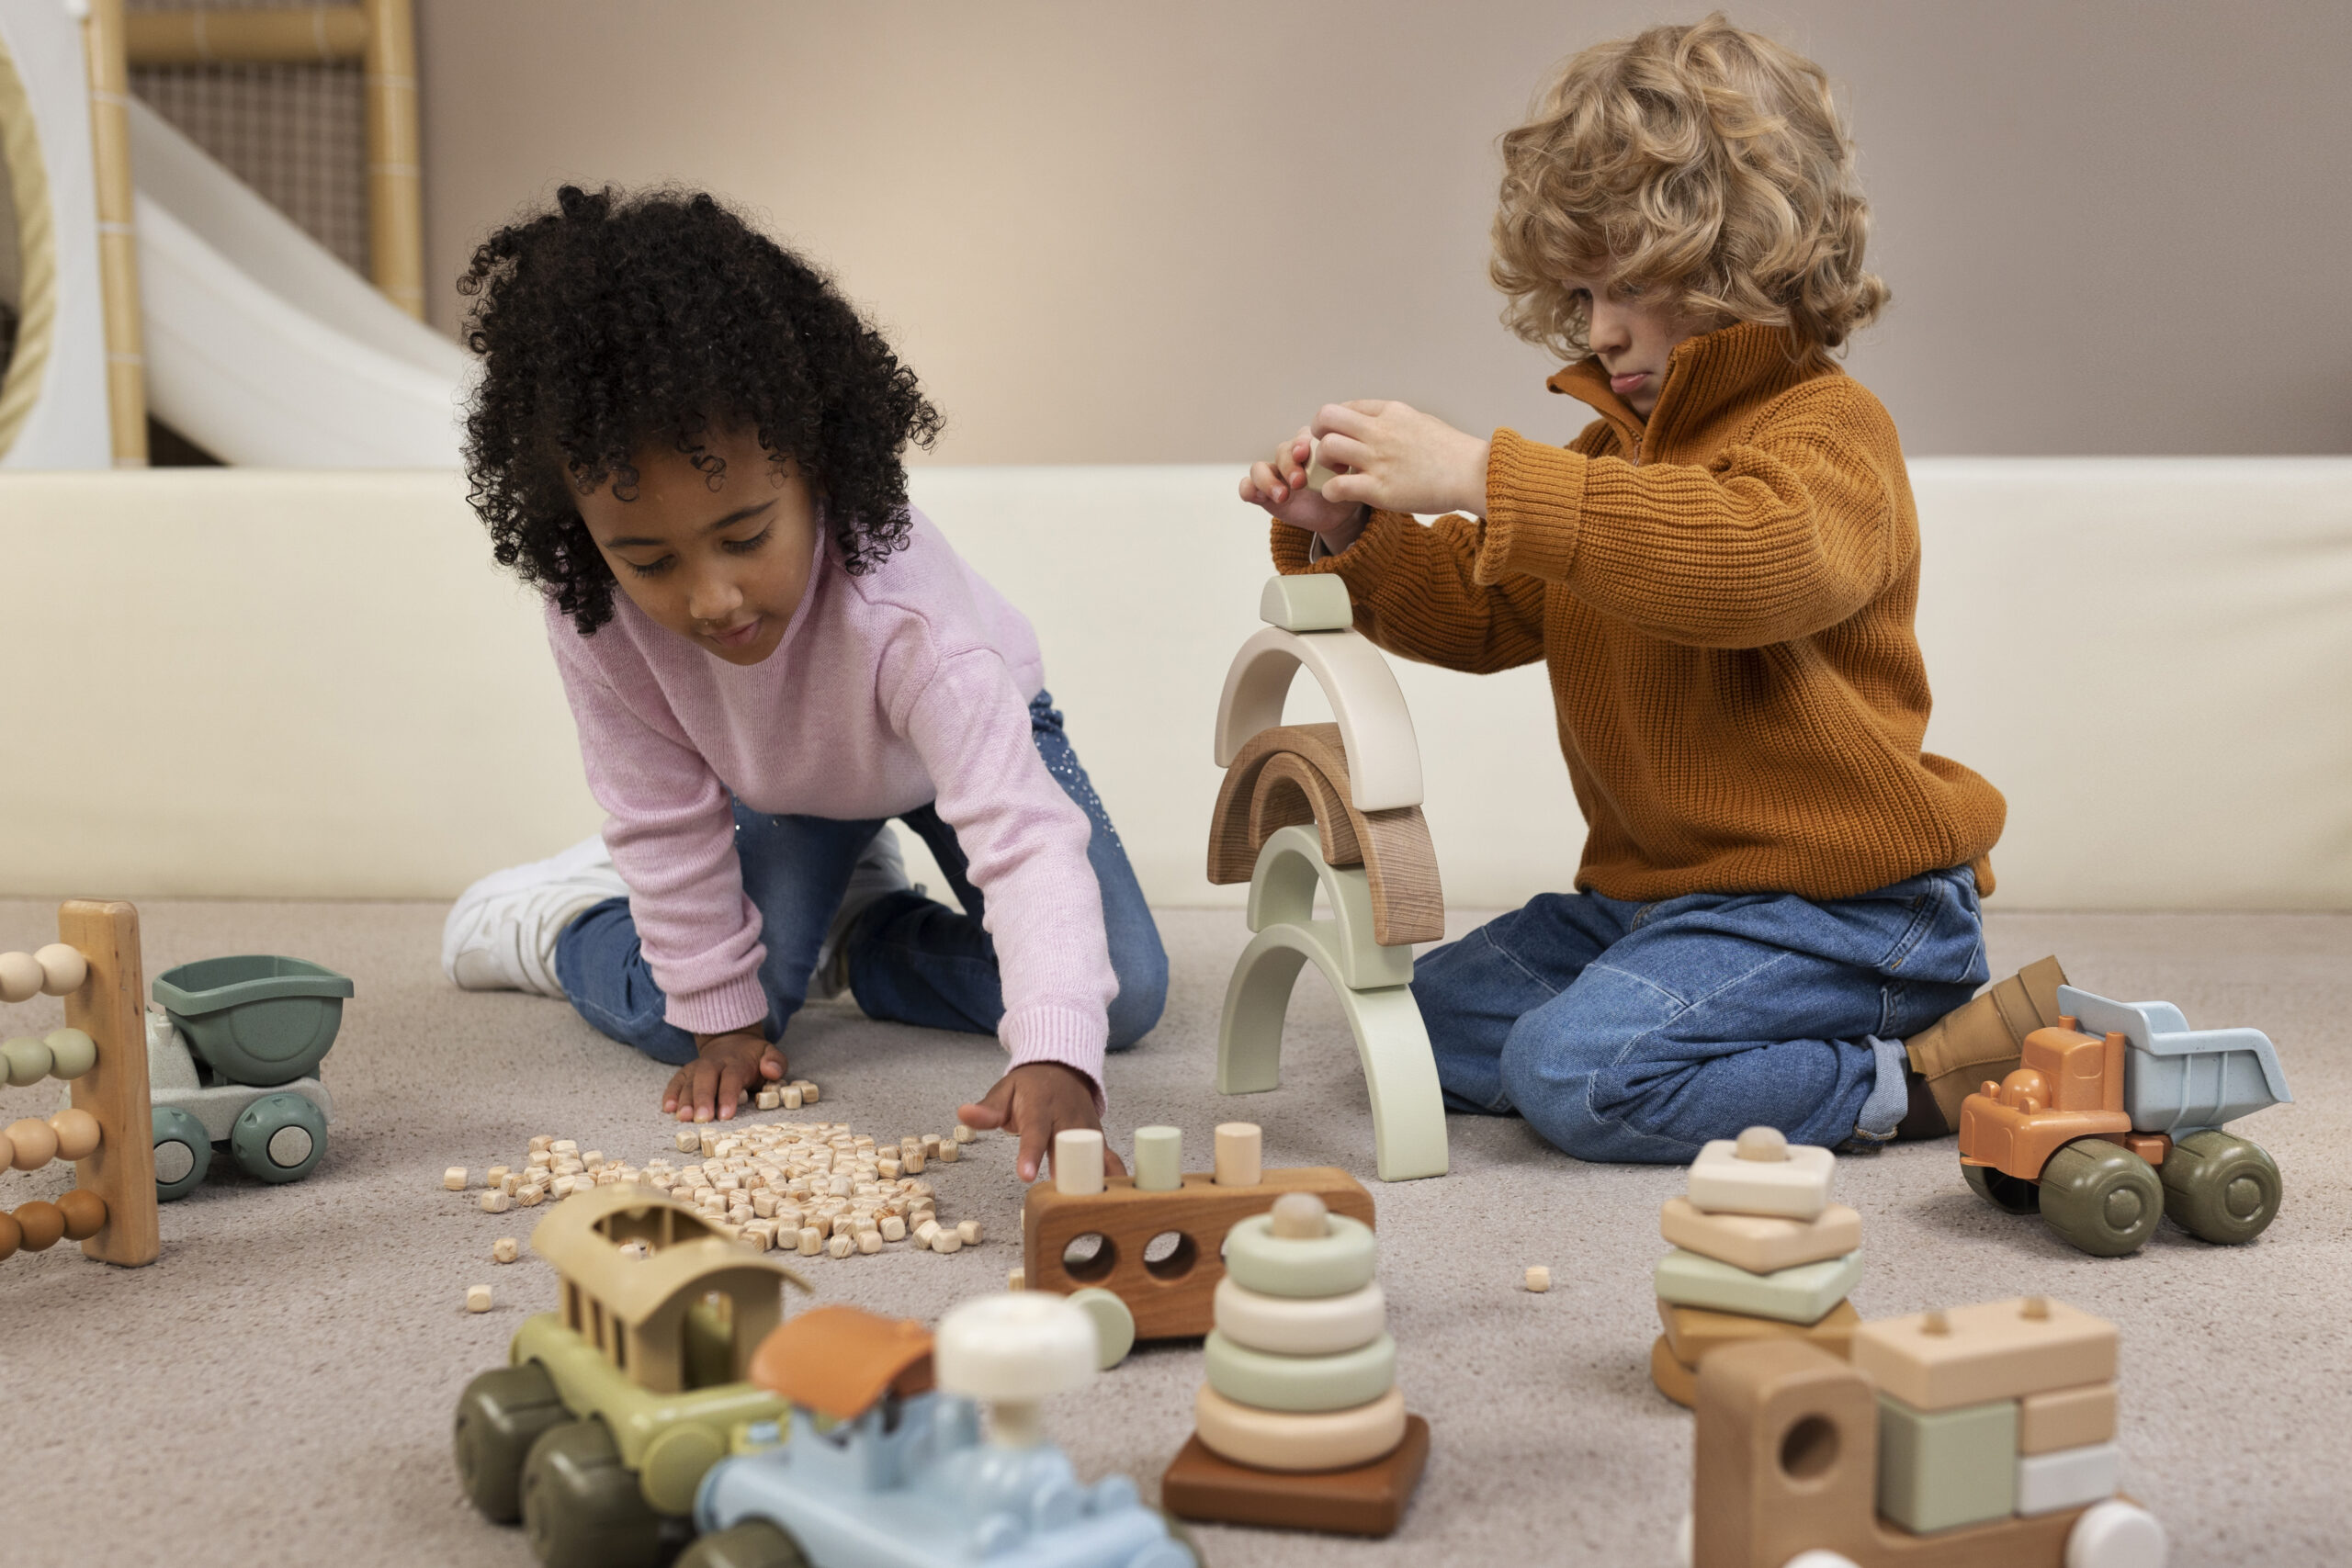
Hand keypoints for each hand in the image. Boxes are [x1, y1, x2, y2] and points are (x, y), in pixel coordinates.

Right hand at [664, 1028, 784, 1122]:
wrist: (731, 1041)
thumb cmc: (753, 1057)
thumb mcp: (769, 1054)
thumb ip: (775, 1062)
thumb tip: (771, 1070)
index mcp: (736, 1062)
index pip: (731, 1078)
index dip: (728, 1095)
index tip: (725, 1115)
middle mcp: (714, 1063)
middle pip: (706, 1079)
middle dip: (702, 1099)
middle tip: (701, 1119)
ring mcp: (697, 1067)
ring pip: (688, 1081)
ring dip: (684, 1100)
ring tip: (682, 1117)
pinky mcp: (686, 1072)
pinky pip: (676, 1081)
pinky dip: (670, 1093)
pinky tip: (668, 1108)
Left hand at [958, 1062, 1129, 1184]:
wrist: (1062, 1068)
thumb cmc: (1030, 1086)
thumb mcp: (1004, 1091)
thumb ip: (987, 1109)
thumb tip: (964, 1113)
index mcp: (1041, 1105)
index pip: (1035, 1131)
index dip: (1031, 1154)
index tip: (1027, 1176)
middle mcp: (1068, 1117)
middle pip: (1071, 1147)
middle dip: (1069, 1173)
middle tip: (1064, 1200)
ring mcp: (1088, 1128)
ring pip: (1095, 1155)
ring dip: (1095, 1179)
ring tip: (1093, 1206)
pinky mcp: (1100, 1139)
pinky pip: (1109, 1159)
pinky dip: (1115, 1177)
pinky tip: (1118, 1199)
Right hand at [1241, 426, 1368, 552]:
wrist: (1339, 514)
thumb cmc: (1345, 489)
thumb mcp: (1351, 477)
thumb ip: (1346, 468)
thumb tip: (1345, 465)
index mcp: (1311, 448)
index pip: (1298, 438)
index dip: (1299, 443)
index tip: (1304, 453)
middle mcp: (1291, 458)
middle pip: (1280, 452)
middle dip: (1288, 465)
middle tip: (1299, 481)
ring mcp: (1276, 475)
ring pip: (1259, 468)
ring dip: (1267, 480)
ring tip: (1282, 496)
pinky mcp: (1265, 494)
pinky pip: (1248, 487)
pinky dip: (1248, 489)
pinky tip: (1258, 497)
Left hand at [1310, 400, 1489, 517]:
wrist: (1473, 474)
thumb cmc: (1452, 452)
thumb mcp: (1421, 421)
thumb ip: (1395, 421)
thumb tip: (1380, 421)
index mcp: (1390, 412)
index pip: (1346, 406)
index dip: (1335, 422)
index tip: (1341, 437)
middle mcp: (1380, 431)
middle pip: (1326, 418)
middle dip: (1318, 434)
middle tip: (1329, 453)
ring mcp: (1379, 459)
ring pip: (1327, 447)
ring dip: (1324, 462)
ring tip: (1338, 473)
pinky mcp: (1380, 489)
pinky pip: (1337, 486)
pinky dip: (1331, 491)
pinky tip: (1342, 494)